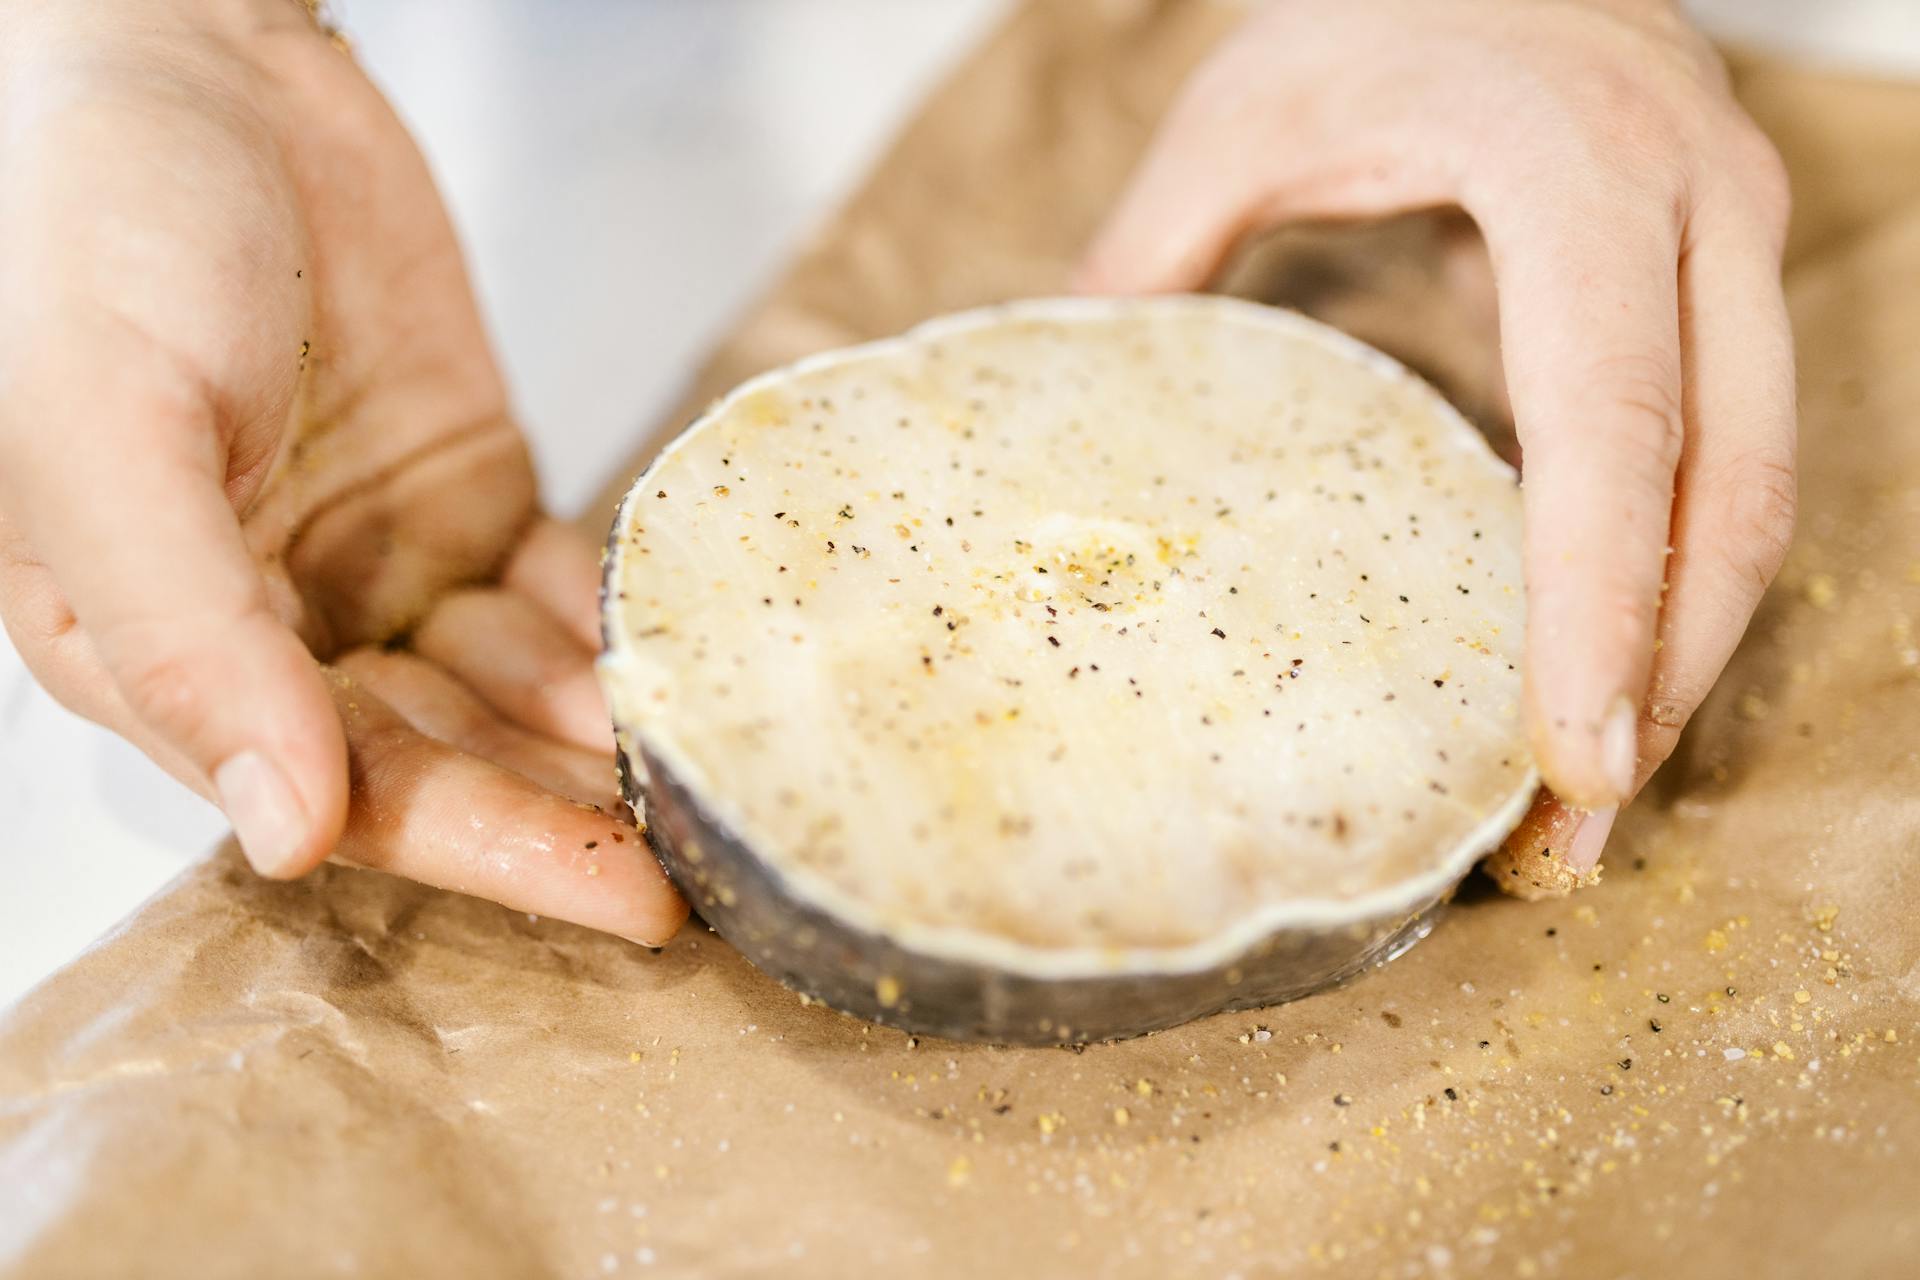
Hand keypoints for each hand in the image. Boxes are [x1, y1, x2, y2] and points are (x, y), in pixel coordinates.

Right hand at [0, 0, 684, 942]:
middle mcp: (275, 625)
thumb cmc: (88, 224)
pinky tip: (681, 659)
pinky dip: (610, 626)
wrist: (193, 55)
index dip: (487, 849)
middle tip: (705, 861)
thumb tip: (285, 831)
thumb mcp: (102, 435)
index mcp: (165, 649)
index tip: (623, 900)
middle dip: (568, 810)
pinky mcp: (459, 484)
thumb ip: (190, 638)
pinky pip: (549, 584)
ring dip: (602, 726)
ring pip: (508, 684)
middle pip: (446, 755)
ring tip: (715, 763)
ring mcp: (375, 555)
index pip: (345, 791)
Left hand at [1077, 0, 1795, 872]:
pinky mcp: (1730, 281)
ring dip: (1684, 654)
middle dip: (1662, 679)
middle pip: (1727, 492)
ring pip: (1757, 491)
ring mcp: (1736, 247)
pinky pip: (1733, 459)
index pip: (1613, 422)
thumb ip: (1161, 248)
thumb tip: (1068, 393)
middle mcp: (1698, 216)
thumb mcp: (1251, 105)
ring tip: (1588, 797)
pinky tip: (1609, 672)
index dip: (1600, 601)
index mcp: (1579, 173)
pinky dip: (1678, 581)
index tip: (1575, 757)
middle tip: (1573, 838)